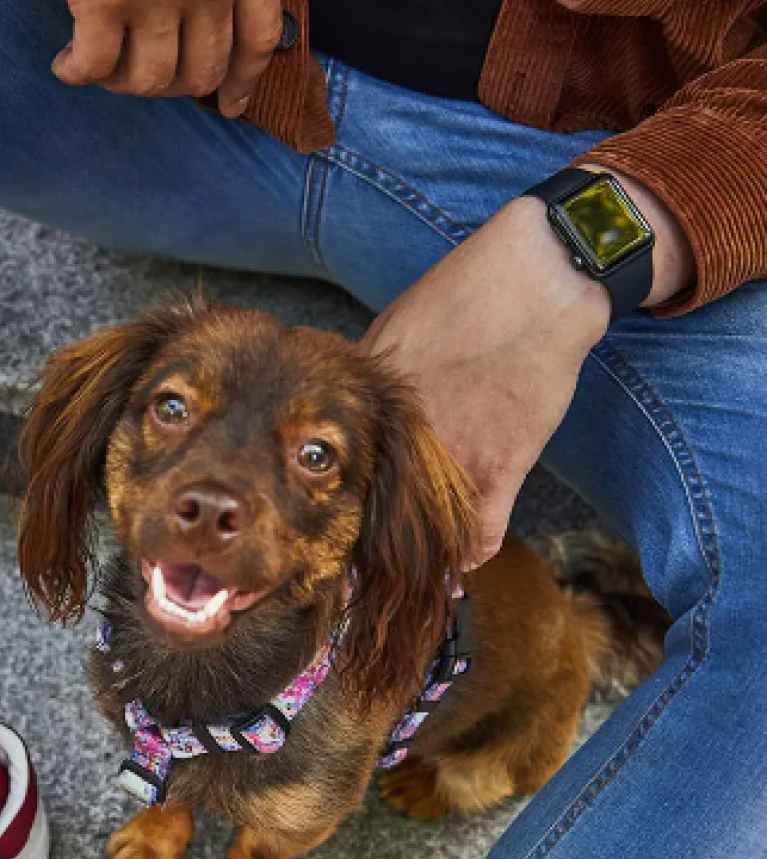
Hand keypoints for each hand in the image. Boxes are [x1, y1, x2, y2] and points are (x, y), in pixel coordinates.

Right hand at [0, 0, 280, 116]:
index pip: (260, 38)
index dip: (243, 80)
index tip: (226, 102)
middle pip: (201, 69)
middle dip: (172, 83)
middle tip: (140, 71)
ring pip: (149, 79)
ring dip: (123, 82)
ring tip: (100, 63)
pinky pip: (95, 65)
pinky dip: (79, 73)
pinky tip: (65, 63)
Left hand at [363, 179, 692, 567]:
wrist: (536, 280)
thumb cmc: (467, 295)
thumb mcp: (396, 331)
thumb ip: (369, 383)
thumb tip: (345, 411)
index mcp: (367, 404)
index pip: (333, 475)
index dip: (331, 509)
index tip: (323, 538)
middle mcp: (400, 437)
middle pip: (371, 517)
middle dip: (364, 554)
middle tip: (359, 578)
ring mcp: (450, 456)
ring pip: (424, 537)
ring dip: (422, 561)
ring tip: (416, 578)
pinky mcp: (499, 468)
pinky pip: (478, 537)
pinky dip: (471, 556)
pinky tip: (466, 561)